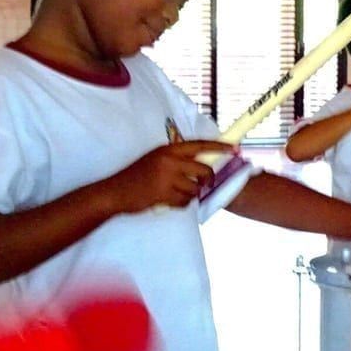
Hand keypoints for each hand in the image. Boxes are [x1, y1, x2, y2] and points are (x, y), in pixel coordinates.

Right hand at [106, 140, 238, 212]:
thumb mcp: (156, 159)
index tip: (235, 148)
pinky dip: (181, 204)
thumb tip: (202, 163)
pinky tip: (168, 201)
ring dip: (190, 195)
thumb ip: (176, 159)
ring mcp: (167, 178)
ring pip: (196, 189)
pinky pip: (185, 202)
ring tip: (176, 194)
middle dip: (207, 181)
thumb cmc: (137, 176)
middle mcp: (169, 161)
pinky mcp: (164, 194)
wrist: (116, 192)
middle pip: (204, 171)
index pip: (199, 145)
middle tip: (202, 185)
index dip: (219, 147)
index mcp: (168, 149)